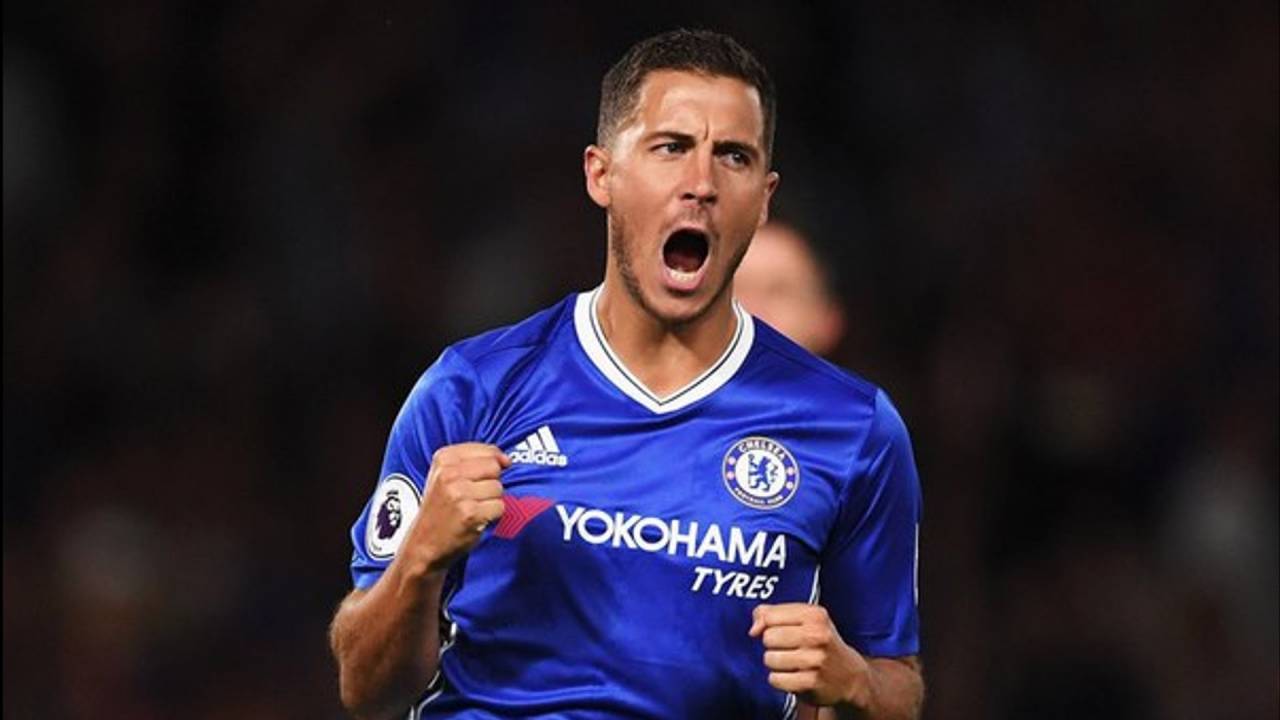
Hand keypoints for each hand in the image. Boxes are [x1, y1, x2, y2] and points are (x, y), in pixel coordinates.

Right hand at [405, 443, 509, 573]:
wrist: (423, 543)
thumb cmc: (440, 508)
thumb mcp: (445, 474)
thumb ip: (475, 460)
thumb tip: (507, 460)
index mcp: (443, 458)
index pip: (488, 451)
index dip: (494, 464)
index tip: (483, 478)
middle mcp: (449, 474)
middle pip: (494, 468)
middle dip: (490, 483)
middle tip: (473, 497)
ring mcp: (459, 494)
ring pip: (498, 489)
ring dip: (490, 501)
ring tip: (472, 509)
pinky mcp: (470, 514)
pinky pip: (499, 507)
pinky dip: (492, 516)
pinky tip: (475, 520)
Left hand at [749, 603, 870, 708]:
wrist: (848, 676)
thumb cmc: (819, 642)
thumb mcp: (803, 619)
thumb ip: (771, 613)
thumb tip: (753, 629)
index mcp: (815, 615)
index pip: (769, 616)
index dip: (767, 625)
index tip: (777, 630)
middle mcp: (817, 635)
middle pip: (768, 637)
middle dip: (772, 645)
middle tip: (789, 648)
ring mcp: (815, 659)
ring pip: (769, 659)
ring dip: (775, 663)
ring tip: (791, 663)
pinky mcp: (811, 682)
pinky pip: (775, 679)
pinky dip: (779, 680)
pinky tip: (792, 676)